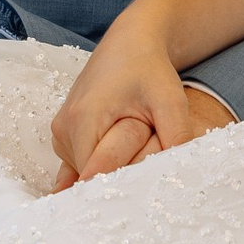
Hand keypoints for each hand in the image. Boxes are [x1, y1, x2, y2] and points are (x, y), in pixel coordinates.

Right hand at [50, 28, 234, 182]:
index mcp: (84, 120)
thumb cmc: (150, 69)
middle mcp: (64, 128)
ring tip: (133, 166)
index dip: (118, 192)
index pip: (94, 179)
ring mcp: (60, 130)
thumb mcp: (171, 101)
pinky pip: (77, 163)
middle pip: (86, 179)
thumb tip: (183, 176)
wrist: (130, 43)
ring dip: (105, 174)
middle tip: (144, 191)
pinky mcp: (64, 131)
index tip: (142, 201)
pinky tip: (113, 172)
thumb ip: (177, 138)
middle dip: (112, 186)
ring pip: (81, 173)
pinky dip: (96, 168)